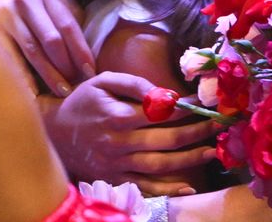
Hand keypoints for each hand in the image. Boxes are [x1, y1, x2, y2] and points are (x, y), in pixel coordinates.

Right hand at [0, 0, 94, 93]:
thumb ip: (64, 8)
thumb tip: (86, 36)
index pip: (69, 25)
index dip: (81, 50)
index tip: (90, 70)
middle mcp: (29, 2)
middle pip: (52, 40)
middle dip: (67, 65)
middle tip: (77, 85)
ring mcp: (8, 15)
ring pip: (33, 50)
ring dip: (49, 74)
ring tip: (62, 91)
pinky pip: (8, 56)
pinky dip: (20, 75)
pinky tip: (31, 92)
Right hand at [41, 71, 220, 195]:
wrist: (53, 132)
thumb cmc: (83, 102)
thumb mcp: (103, 81)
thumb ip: (134, 83)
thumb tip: (163, 93)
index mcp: (118, 116)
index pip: (160, 113)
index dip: (185, 108)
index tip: (203, 104)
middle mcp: (119, 143)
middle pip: (166, 141)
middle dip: (196, 133)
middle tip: (218, 125)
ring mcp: (117, 165)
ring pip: (160, 166)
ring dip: (189, 160)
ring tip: (212, 151)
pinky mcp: (114, 179)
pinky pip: (145, 187)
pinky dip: (167, 189)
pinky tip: (188, 187)